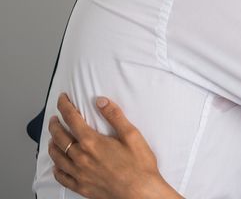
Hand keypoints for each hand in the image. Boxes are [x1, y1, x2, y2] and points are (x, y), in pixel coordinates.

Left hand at [48, 93, 180, 198]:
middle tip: (55, 117)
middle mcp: (81, 157)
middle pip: (60, 137)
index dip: (65, 106)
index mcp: (92, 142)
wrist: (140, 192)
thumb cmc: (139, 165)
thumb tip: (101, 101)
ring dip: (52, 144)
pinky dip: (56, 168)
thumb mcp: (131, 135)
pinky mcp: (81, 186)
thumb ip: (115, 116)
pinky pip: (61, 177)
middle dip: (55, 124)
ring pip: (57, 156)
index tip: (62, 99)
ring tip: (52, 138)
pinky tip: (57, 165)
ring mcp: (79, 173)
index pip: (72, 119)